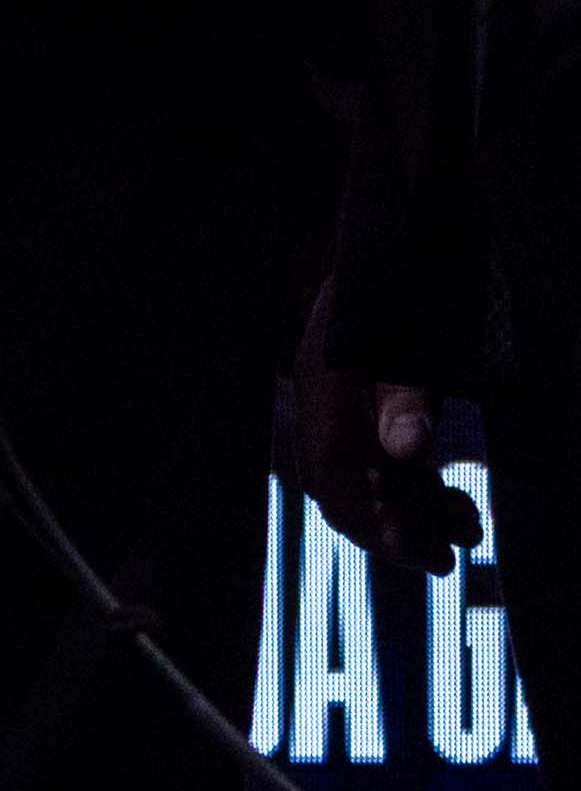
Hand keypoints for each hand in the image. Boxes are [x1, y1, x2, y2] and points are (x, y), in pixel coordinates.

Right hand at [281, 281, 483, 573]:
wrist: (401, 231)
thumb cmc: (406, 281)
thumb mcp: (409, 337)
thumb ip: (405, 395)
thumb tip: (410, 452)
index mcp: (324, 392)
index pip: (333, 479)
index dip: (372, 524)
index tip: (420, 553)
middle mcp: (329, 408)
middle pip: (348, 489)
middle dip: (393, 530)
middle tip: (445, 560)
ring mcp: (351, 408)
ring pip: (372, 480)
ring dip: (414, 513)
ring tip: (466, 531)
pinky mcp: (375, 405)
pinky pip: (389, 462)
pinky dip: (419, 489)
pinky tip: (455, 502)